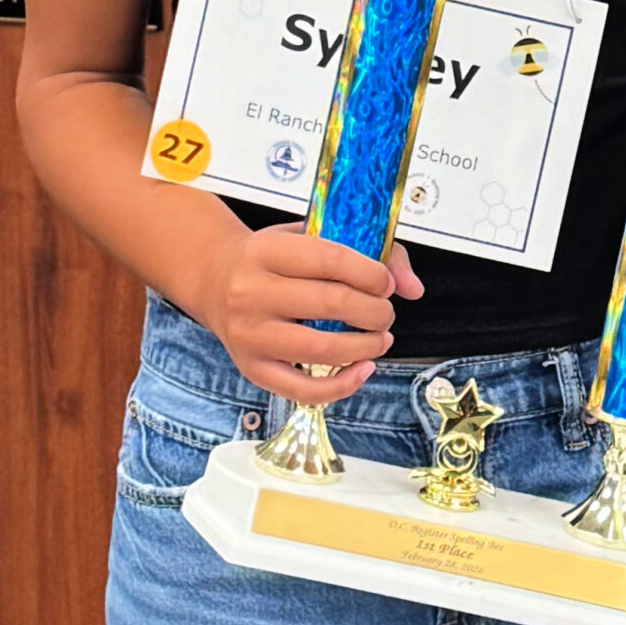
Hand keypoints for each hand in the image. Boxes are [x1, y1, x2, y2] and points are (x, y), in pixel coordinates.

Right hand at [195, 224, 425, 402]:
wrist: (214, 278)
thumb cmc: (268, 257)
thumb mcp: (305, 235)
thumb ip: (364, 250)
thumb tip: (411, 286)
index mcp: (266, 251)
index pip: (330, 259)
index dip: (370, 273)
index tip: (386, 283)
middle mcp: (252, 292)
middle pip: (330, 304)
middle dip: (374, 311)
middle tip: (385, 312)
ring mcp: (250, 334)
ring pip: (322, 349)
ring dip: (366, 347)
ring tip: (379, 338)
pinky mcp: (252, 368)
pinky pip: (304, 389)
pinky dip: (342, 385)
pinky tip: (362, 369)